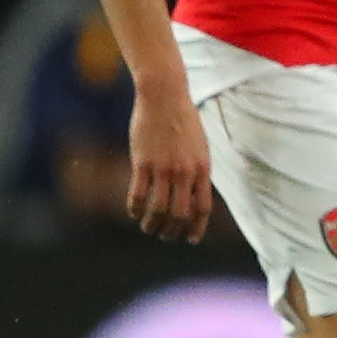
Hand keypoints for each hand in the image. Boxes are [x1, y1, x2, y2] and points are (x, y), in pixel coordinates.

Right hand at [125, 84, 212, 241]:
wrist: (165, 97)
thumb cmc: (183, 121)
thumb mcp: (200, 146)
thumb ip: (198, 171)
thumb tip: (195, 194)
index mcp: (203, 169)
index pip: (202, 208)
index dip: (196, 228)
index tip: (190, 239)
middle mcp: (185, 172)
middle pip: (180, 214)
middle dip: (172, 231)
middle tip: (164, 236)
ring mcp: (164, 169)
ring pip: (158, 209)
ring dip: (152, 225)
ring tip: (148, 229)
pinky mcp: (142, 163)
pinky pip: (138, 195)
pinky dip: (135, 209)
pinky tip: (133, 213)